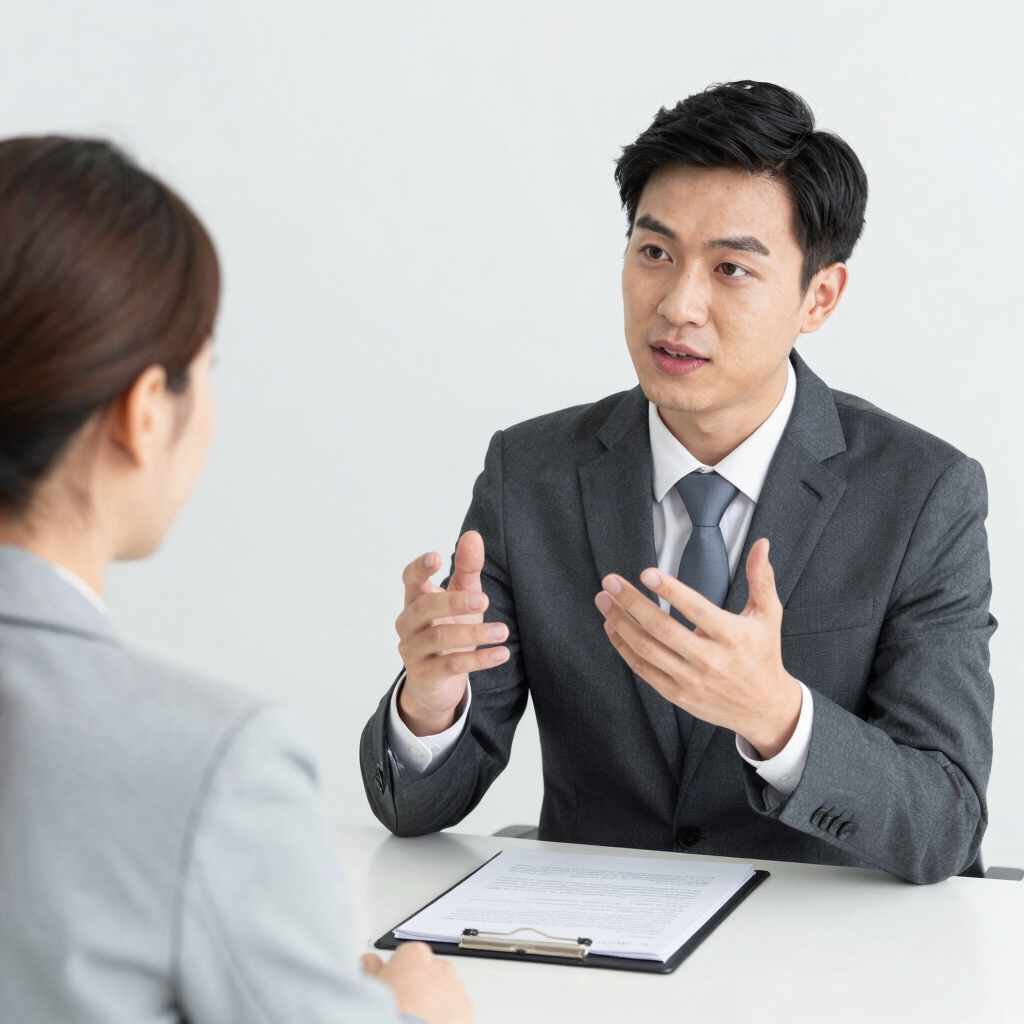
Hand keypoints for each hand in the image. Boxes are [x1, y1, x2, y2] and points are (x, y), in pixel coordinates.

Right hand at [363, 942, 472, 1023]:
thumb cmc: (388, 1010)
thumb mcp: (370, 985)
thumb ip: (371, 967)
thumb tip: (369, 961)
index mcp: (416, 955)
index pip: (411, 957)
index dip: (401, 973)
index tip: (395, 985)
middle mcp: (440, 967)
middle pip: (431, 973)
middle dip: (422, 986)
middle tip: (408, 1005)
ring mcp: (455, 989)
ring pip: (446, 992)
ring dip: (436, 1002)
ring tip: (419, 1020)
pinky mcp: (465, 1010)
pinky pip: (457, 1012)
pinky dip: (449, 1018)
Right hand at [396, 530, 508, 735]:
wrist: (435, 683)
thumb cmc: (449, 629)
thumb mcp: (462, 596)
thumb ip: (467, 568)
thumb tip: (473, 535)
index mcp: (415, 599)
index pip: (410, 579)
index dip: (420, 568)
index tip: (437, 556)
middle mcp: (408, 623)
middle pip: (425, 607)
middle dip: (454, 602)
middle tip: (484, 600)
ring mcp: (412, 650)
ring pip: (439, 637)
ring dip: (474, 634)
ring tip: (503, 631)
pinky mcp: (423, 675)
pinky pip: (450, 665)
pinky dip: (478, 660)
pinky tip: (501, 654)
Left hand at [594, 538, 800, 758]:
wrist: (763, 707)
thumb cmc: (762, 655)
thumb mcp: (768, 615)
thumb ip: (760, 579)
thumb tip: (761, 545)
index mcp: (731, 636)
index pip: (696, 609)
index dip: (670, 590)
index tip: (647, 574)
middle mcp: (709, 659)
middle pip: (662, 628)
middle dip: (631, 602)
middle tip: (611, 582)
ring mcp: (691, 679)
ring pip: (647, 649)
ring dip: (620, 622)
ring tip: (604, 600)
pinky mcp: (677, 693)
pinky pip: (644, 669)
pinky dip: (624, 648)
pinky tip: (612, 628)